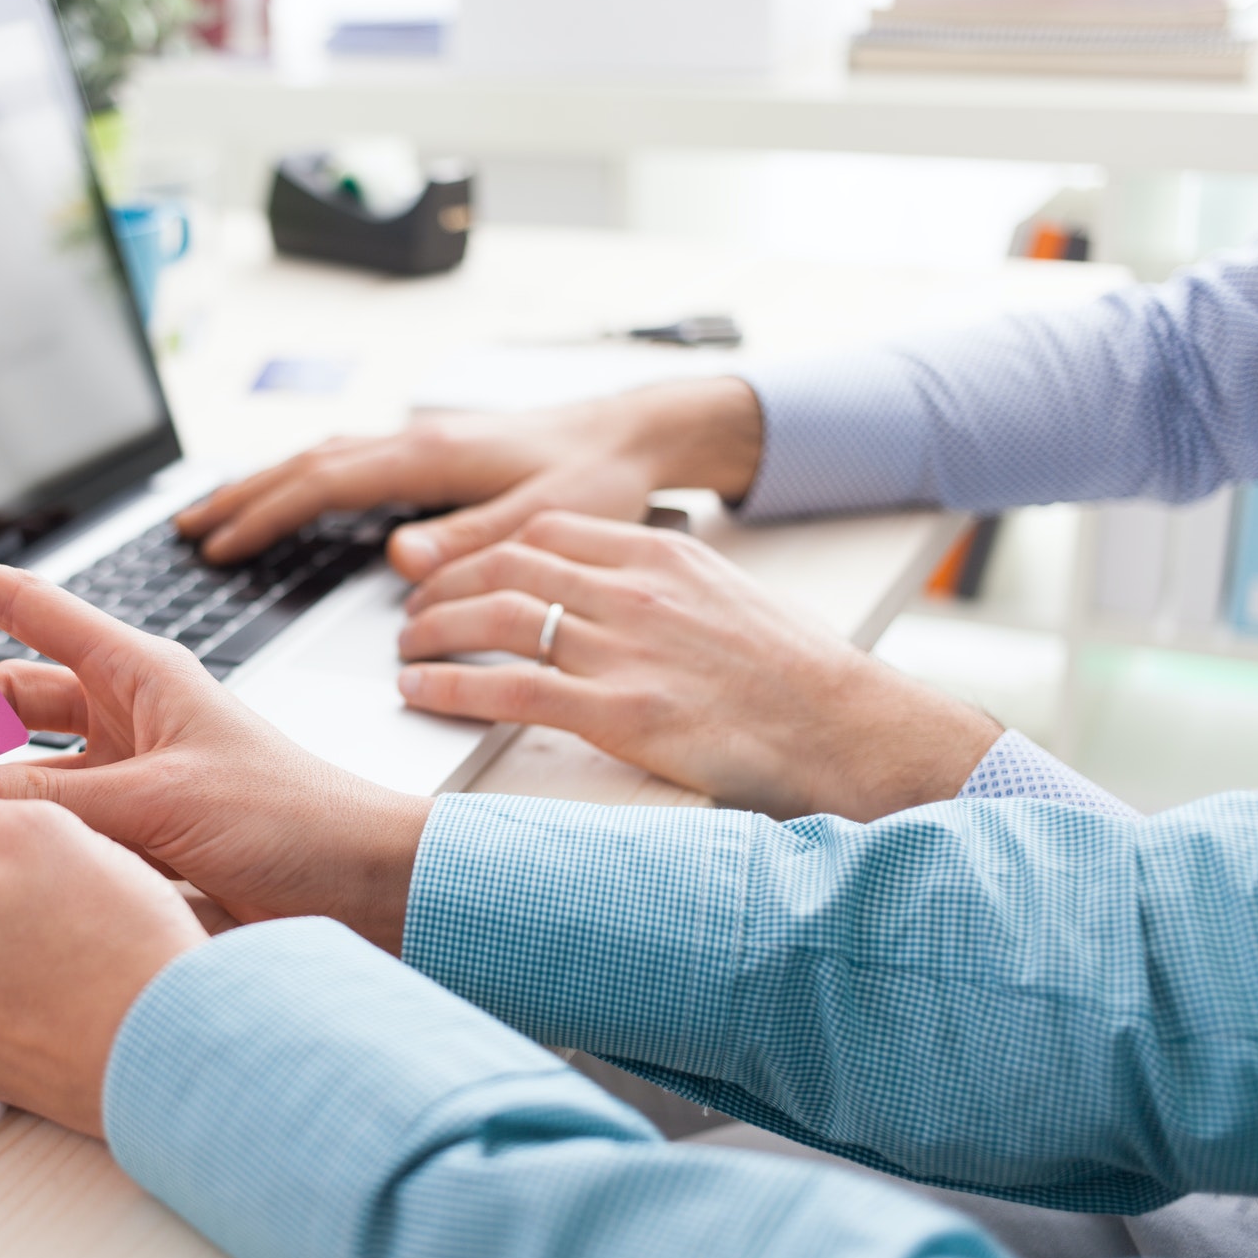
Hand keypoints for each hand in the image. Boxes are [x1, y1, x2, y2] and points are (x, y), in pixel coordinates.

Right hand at [0, 535, 432, 951]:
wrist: (367, 890)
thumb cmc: (294, 819)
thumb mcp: (163, 800)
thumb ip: (53, 799)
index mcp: (138, 674)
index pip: (22, 608)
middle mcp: (124, 717)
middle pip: (4, 694)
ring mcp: (124, 778)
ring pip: (15, 767)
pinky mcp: (129, 838)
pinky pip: (45, 824)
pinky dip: (2, 836)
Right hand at [174, 377, 762, 577]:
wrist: (635, 433)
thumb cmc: (598, 477)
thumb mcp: (542, 521)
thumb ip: (470, 543)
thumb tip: (399, 562)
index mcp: (430, 458)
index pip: (323, 484)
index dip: (264, 515)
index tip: (217, 545)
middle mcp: (415, 441)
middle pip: (304, 464)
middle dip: (240, 496)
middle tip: (184, 529)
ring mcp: (420, 443)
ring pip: (320, 458)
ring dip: (264, 484)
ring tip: (216, 514)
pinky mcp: (432, 453)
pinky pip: (346, 463)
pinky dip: (302, 479)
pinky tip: (292, 497)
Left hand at [394, 512, 1003, 820]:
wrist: (851, 728)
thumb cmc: (798, 676)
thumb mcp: (726, 597)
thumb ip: (659, 586)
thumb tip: (603, 594)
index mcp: (660, 555)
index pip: (543, 530)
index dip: (483, 550)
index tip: (456, 572)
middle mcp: (635, 591)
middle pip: (505, 565)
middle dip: (444, 588)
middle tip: (414, 614)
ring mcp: (625, 649)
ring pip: (497, 617)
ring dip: (434, 633)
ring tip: (407, 651)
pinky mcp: (621, 712)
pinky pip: (510, 689)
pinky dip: (451, 687)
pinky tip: (422, 693)